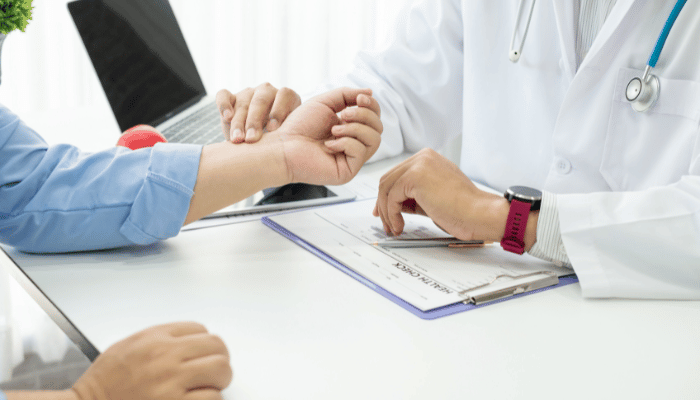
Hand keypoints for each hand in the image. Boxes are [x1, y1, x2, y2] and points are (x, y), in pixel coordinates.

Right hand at [71, 322, 231, 399]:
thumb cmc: (103, 384)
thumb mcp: (127, 346)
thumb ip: (159, 339)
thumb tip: (190, 339)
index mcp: (154, 338)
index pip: (199, 329)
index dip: (203, 343)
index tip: (200, 354)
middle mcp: (166, 356)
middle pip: (217, 346)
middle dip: (218, 359)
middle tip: (211, 372)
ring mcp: (172, 382)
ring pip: (221, 370)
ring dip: (218, 381)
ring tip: (206, 387)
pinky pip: (213, 397)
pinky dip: (210, 399)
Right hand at [216, 83, 300, 142]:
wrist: (258, 148)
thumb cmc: (280, 144)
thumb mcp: (293, 139)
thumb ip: (303, 136)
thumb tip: (318, 146)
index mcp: (287, 98)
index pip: (285, 95)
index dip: (278, 112)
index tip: (274, 130)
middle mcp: (269, 92)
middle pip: (262, 97)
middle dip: (256, 120)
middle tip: (253, 139)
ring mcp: (249, 93)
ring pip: (244, 99)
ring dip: (240, 120)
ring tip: (238, 140)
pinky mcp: (231, 98)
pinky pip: (224, 95)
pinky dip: (224, 105)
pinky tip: (227, 118)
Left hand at [274, 87, 382, 184]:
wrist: (282, 147)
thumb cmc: (299, 127)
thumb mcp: (325, 102)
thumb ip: (347, 95)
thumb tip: (370, 92)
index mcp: (350, 129)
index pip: (374, 117)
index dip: (372, 105)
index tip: (359, 98)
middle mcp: (354, 144)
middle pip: (378, 127)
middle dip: (364, 116)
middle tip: (344, 114)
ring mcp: (352, 159)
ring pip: (374, 140)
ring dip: (355, 128)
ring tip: (335, 129)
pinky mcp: (348, 171)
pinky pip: (361, 152)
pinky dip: (346, 143)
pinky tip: (328, 144)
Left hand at [373, 149, 511, 242]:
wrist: (478, 213)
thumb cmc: (463, 210)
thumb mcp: (430, 199)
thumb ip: (412, 197)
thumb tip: (390, 204)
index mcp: (428, 159)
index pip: (397, 175)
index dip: (387, 196)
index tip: (384, 212)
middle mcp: (423, 157)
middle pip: (388, 179)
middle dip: (382, 204)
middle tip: (385, 223)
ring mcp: (419, 164)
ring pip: (386, 188)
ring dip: (386, 212)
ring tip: (394, 228)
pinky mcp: (415, 176)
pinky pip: (391, 197)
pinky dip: (391, 214)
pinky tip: (400, 225)